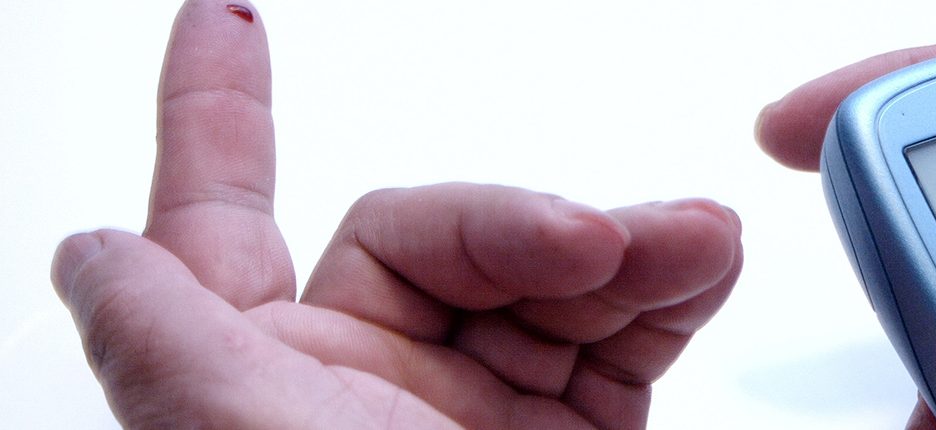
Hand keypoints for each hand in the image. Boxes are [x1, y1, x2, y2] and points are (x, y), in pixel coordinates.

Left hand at [52, 1, 741, 427]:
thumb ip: (170, 346)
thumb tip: (89, 250)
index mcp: (260, 381)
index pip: (219, 218)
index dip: (216, 111)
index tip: (223, 21)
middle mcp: (366, 387)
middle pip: (443, 235)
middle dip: (522, 224)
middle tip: (588, 239)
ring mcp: (479, 408)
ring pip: (552, 274)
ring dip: (625, 249)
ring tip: (685, 247)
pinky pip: (626, 329)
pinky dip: (669, 288)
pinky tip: (698, 262)